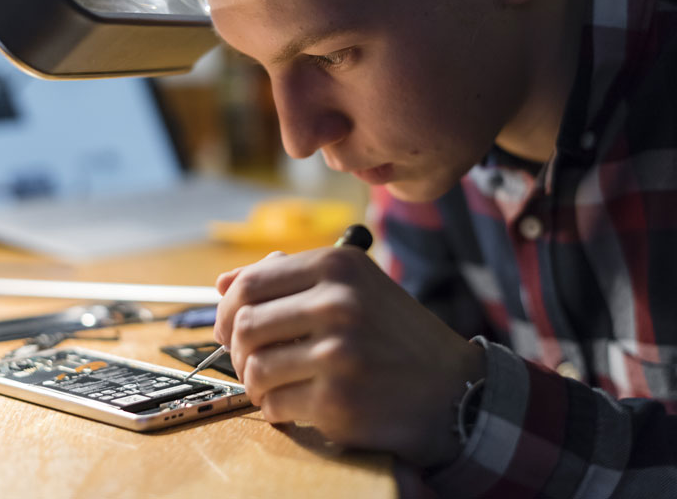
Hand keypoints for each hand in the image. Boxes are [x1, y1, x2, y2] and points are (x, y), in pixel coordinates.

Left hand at [214, 246, 485, 466]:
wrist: (452, 390)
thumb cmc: (396, 338)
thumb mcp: (355, 288)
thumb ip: (292, 278)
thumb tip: (224, 282)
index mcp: (338, 266)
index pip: (249, 283)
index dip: (226, 310)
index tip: (228, 328)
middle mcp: (338, 302)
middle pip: (243, 325)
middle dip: (237, 351)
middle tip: (250, 363)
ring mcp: (337, 352)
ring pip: (253, 368)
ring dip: (254, 384)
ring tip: (274, 386)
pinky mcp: (337, 399)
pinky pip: (274, 405)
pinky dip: (276, 410)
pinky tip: (297, 405)